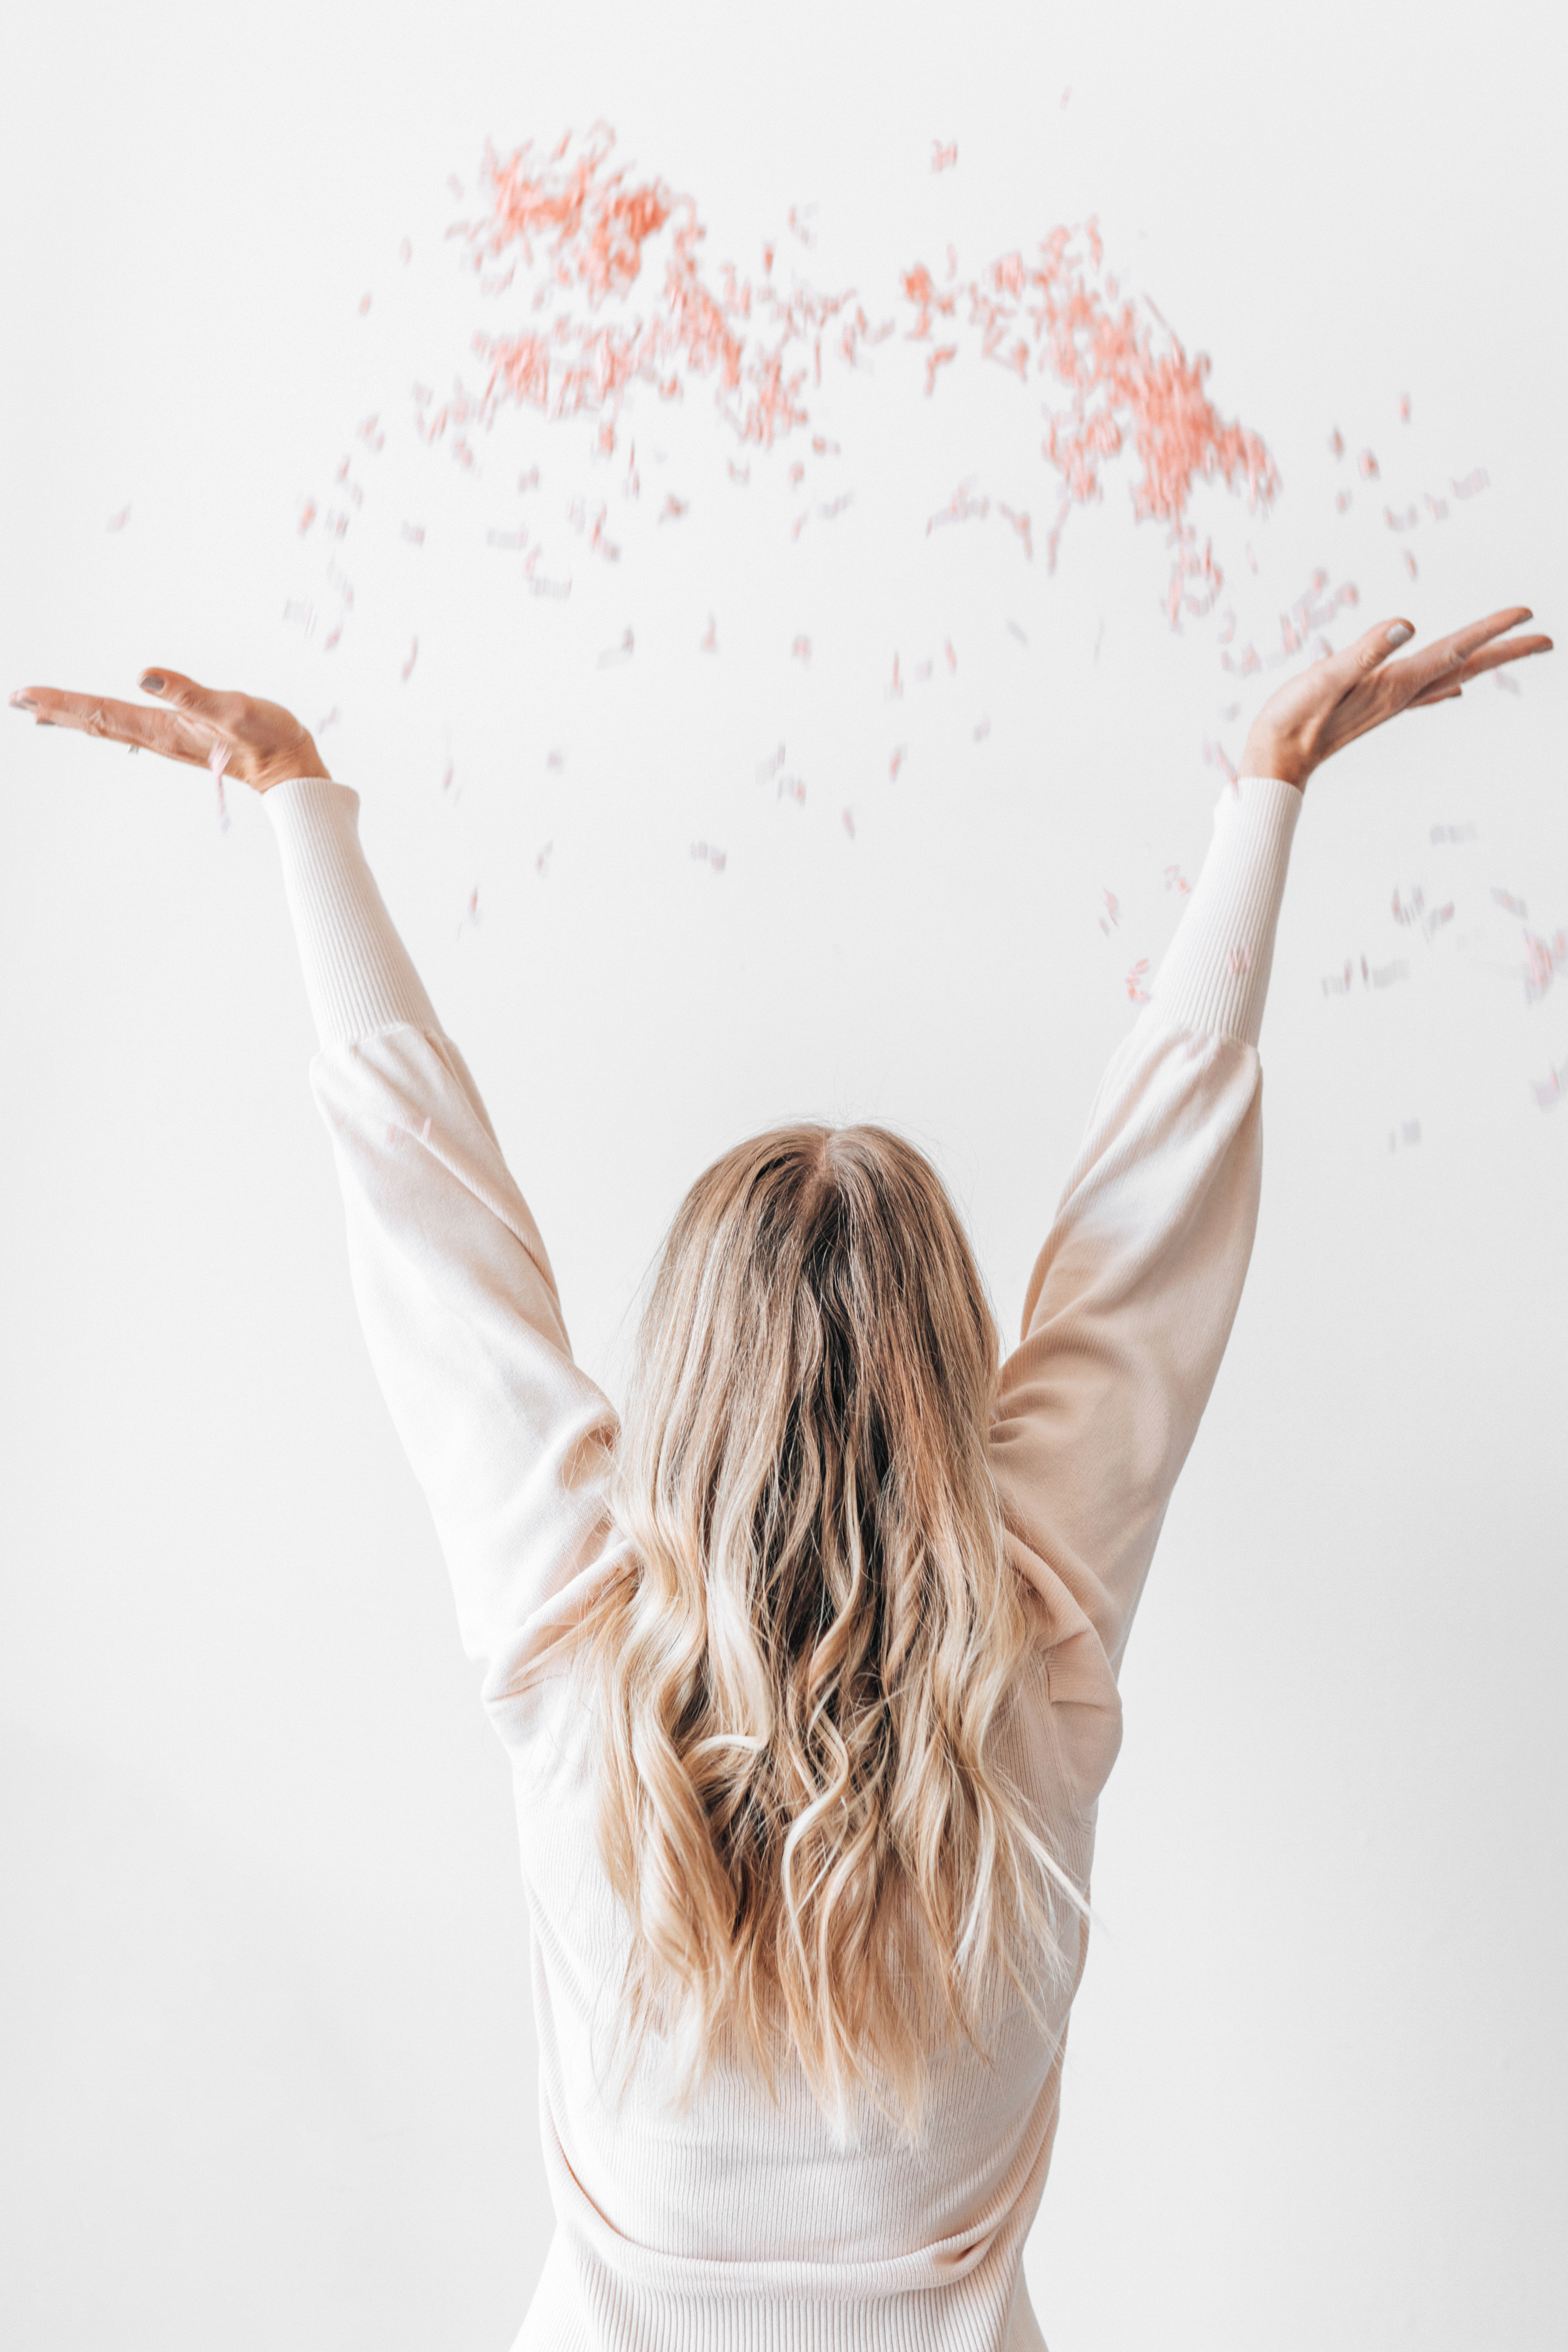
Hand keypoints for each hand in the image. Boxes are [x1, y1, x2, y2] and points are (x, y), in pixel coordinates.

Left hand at [7, 669, 329, 794]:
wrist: (294, 770)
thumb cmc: (269, 739)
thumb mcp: (233, 710)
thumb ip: (188, 695)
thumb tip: (142, 676)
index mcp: (163, 729)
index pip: (101, 712)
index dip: (61, 702)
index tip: (23, 694)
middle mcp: (159, 737)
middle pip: (96, 722)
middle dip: (55, 710)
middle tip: (16, 699)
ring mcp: (168, 740)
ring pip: (109, 726)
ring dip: (74, 718)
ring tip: (41, 711)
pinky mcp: (181, 738)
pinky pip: (129, 729)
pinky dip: (103, 721)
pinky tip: (100, 720)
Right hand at [1241, 607, 1551, 790]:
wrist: (1274, 763)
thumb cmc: (1292, 721)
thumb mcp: (1325, 677)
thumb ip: (1367, 651)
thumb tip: (1408, 624)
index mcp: (1396, 683)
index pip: (1454, 650)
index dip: (1491, 629)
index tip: (1527, 613)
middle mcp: (1402, 695)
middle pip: (1466, 668)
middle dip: (1506, 651)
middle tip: (1545, 639)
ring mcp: (1391, 704)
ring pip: (1451, 678)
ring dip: (1483, 664)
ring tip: (1511, 652)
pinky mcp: (1376, 708)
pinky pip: (1426, 693)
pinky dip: (1450, 685)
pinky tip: (1457, 689)